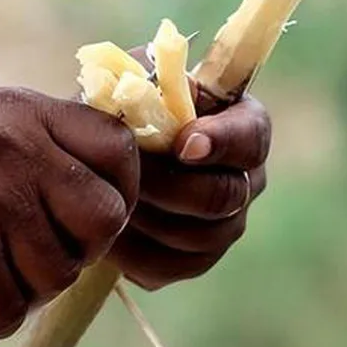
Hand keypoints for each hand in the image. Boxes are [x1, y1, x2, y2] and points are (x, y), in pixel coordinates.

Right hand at [0, 88, 138, 338]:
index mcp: (25, 111)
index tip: (92, 219)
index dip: (123, 192)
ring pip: (59, 273)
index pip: (120, 149)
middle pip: (106, 218)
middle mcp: (14, 144)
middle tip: (40, 257)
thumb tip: (118, 194)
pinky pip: (11, 308)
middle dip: (82, 252)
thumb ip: (48, 147)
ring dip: (28, 289)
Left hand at [109, 81, 270, 289]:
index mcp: (242, 126)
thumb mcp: (133, 80)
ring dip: (147, 216)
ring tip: (108, 196)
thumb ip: (150, 80)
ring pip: (196, 235)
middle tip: (124, 172)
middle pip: (223, 195)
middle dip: (167, 184)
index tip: (183, 144)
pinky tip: (106, 229)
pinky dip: (133, 251)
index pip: (251, 136)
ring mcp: (225, 226)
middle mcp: (245, 180)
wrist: (95, 154)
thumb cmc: (123, 107)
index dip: (221, 142)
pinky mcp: (193, 261)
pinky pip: (169, 267)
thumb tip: (165, 92)